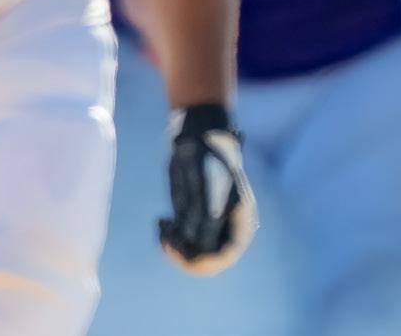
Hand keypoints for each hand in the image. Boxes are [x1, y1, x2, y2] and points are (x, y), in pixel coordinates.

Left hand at [158, 104, 256, 275]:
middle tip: (168, 241)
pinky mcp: (190, 218)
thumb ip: (209, 224)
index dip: (208, 262)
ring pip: (190, 252)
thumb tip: (204, 253)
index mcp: (239, 220)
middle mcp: (225, 225)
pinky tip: (162, 221)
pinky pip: (179, 240)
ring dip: (173, 246)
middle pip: (207, 259)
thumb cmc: (208, 161)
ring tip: (164, 227)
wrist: (197, 138)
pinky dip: (167, 237)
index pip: (226, 254)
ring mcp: (207, 223)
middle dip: (185, 256)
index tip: (187, 257)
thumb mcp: (210, 193)